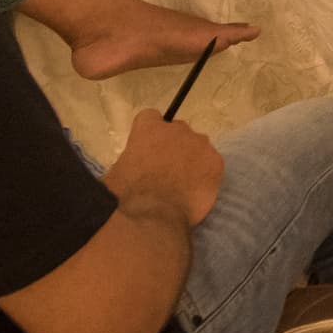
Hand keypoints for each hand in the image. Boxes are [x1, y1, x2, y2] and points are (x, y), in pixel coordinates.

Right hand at [108, 111, 225, 224]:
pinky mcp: (216, 163)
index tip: (148, 150)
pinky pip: (212, 164)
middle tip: (167, 171)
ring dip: (192, 160)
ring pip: (198, 147)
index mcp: (148, 127)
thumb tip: (133, 168)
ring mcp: (200, 145)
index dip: (150, 135)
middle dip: (174, 147)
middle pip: (179, 132)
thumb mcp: (116, 171)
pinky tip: (195, 191)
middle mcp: (177, 130)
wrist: (153, 214)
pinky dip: (206, 176)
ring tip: (183, 184)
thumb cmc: (126, 194)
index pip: (152, 118)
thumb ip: (130, 160)